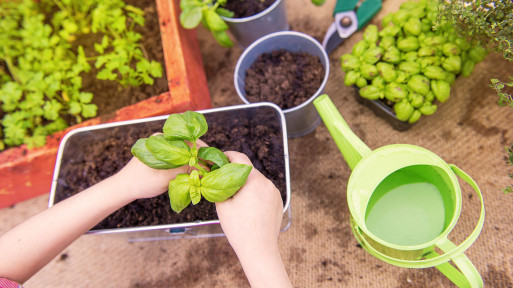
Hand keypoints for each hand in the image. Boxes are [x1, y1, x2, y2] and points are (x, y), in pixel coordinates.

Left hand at [115, 138, 207, 199]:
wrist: (124, 187)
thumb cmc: (143, 182)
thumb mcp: (169, 176)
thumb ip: (187, 169)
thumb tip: (205, 168)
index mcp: (163, 139)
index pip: (191, 141)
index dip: (204, 151)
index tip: (212, 162)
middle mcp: (162, 139)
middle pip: (188, 145)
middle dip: (199, 156)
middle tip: (208, 169)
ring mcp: (161, 147)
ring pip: (183, 152)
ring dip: (192, 160)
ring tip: (200, 171)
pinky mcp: (160, 155)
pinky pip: (177, 156)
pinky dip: (184, 163)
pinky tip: (189, 171)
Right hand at [216, 151, 290, 287]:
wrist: (259, 250)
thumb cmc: (239, 229)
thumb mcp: (222, 205)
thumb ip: (218, 186)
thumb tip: (213, 176)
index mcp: (253, 181)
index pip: (240, 158)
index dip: (228, 155)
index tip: (220, 159)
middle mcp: (267, 183)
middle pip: (249, 170)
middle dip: (235, 172)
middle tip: (223, 179)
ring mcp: (275, 192)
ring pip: (257, 180)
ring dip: (246, 183)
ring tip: (235, 195)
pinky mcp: (278, 201)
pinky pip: (264, 190)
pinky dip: (255, 192)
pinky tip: (247, 205)